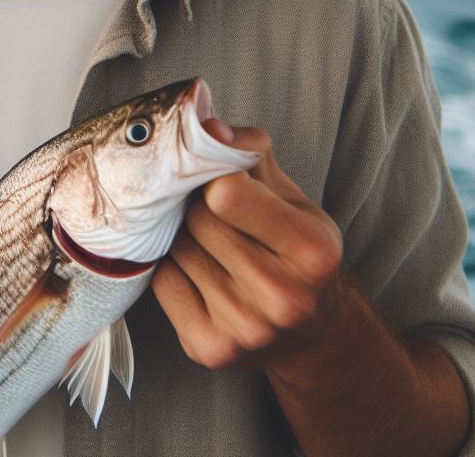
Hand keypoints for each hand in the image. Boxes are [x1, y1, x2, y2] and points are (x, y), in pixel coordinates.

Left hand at [152, 119, 343, 372]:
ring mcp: (246, 329)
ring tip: (213, 247)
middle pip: (197, 220)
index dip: (216, 179)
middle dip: (199, 208)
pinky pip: (161, 282)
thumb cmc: (294, 248)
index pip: (225, 193)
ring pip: (176, 248)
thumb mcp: (290, 194)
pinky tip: (201, 274)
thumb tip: (205, 125)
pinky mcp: (210, 349)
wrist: (311, 330)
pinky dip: (173, 270)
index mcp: (313, 250)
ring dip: (185, 238)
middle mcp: (284, 297)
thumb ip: (249, 152)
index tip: (222, 181)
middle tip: (217, 216)